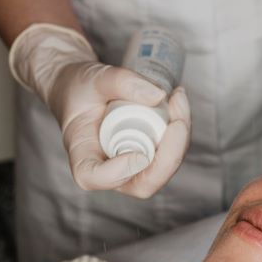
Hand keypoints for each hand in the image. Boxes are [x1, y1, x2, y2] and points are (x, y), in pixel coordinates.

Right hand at [9, 23, 190, 196]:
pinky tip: (178, 105)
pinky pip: (170, 156)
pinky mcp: (148, 158)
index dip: (119, 172)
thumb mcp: (94, 77)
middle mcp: (109, 169)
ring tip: (178, 100)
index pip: (94, 177)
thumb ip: (120, 81)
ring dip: (180, 140)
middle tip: (178, 121)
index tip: (139, 153)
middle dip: (169, 157)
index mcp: (82, 154)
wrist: (84, 90)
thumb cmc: (81, 89)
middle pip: (143, 184)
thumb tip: (158, 95)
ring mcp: (131, 168)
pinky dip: (180, 133)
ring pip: (163, 170)